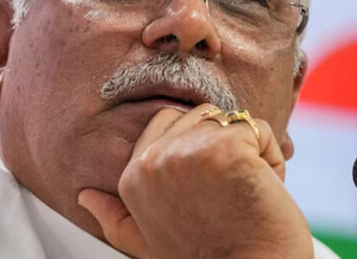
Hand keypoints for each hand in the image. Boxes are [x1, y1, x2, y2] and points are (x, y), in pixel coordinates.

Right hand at [78, 104, 312, 258]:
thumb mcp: (148, 240)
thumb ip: (115, 217)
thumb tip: (84, 196)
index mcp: (132, 177)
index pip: (166, 122)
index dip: (198, 148)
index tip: (208, 190)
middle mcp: (152, 160)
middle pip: (201, 116)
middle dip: (223, 146)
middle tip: (228, 193)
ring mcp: (187, 152)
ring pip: (231, 120)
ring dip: (249, 152)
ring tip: (244, 191)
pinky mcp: (226, 148)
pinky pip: (259, 129)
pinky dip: (272, 158)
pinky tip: (263, 190)